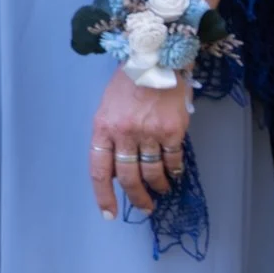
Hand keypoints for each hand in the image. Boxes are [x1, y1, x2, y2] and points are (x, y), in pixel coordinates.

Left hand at [89, 66, 189, 219]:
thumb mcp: (107, 108)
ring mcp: (149, 133)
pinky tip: (173, 173)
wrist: (154, 58)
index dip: (103, 195)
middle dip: (136, 198)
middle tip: (144, 208)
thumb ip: (110, 137)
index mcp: (103, 128)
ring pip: (152, 172)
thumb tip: (118, 168)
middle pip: (128, 177)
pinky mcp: (173, 131)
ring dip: (157, 186)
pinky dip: (173, 170)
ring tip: (160, 190)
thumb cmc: (127, 83)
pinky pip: (172, 160)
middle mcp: (124, 134)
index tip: (109, 213)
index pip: (99, 170)